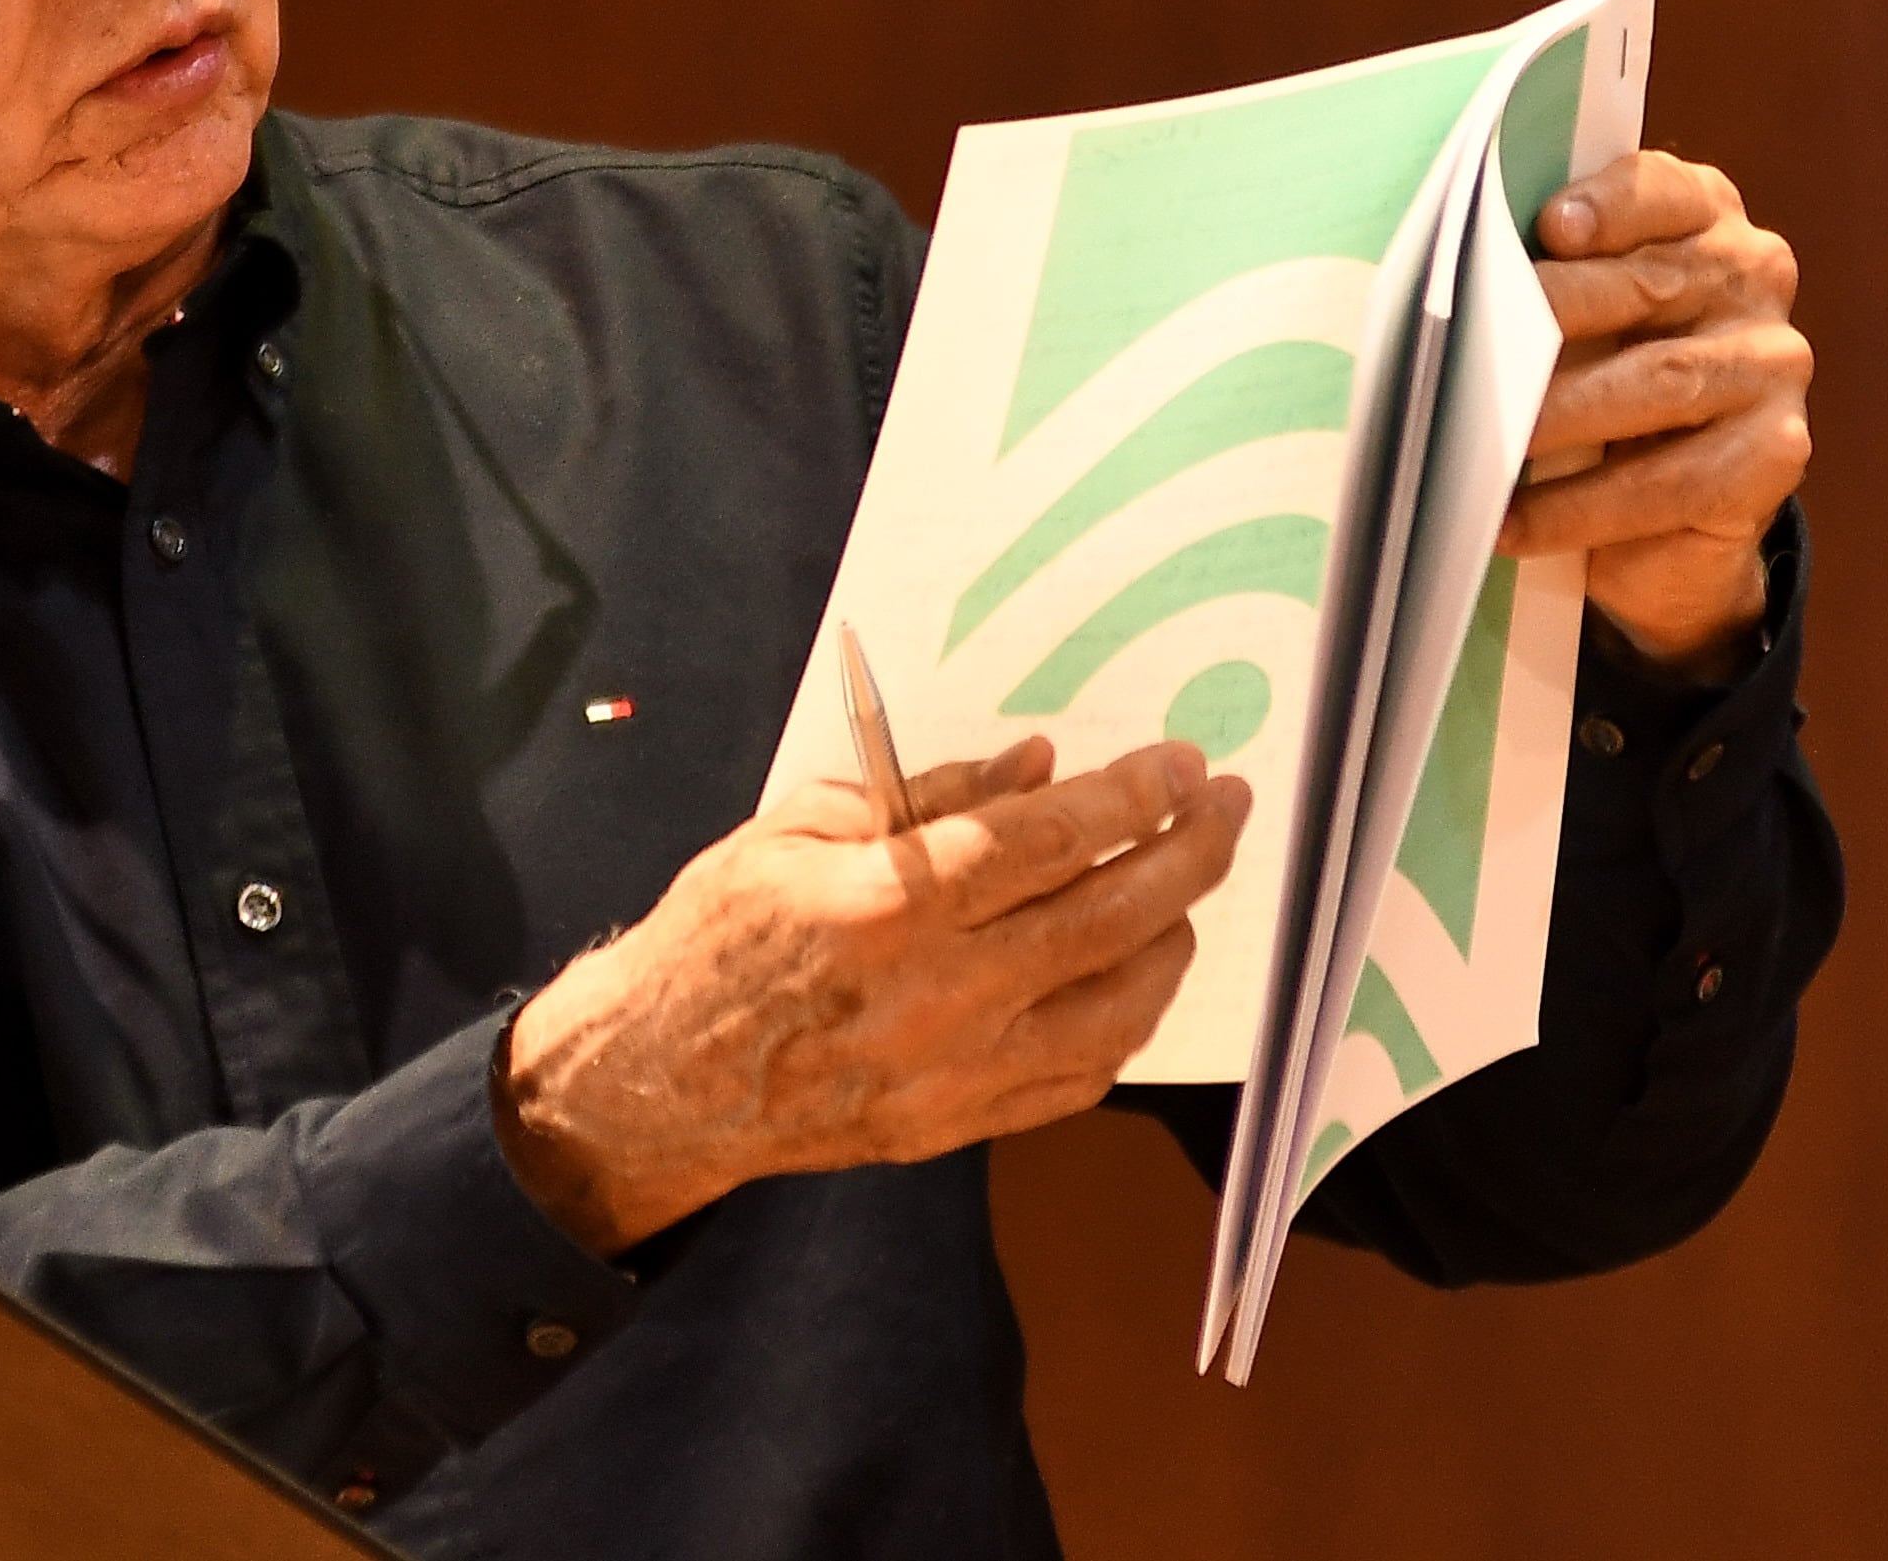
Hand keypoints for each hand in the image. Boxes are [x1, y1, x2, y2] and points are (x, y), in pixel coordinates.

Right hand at [491, 737, 1248, 1254]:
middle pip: (1112, 917)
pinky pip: (1084, 1076)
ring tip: (1182, 890)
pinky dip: (1127, 1020)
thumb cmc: (720, 933)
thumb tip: (1040, 767)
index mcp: (891, 904)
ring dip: (1172, 937)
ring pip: (1121, 1007)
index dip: (1133, 796)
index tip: (1182, 762)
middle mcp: (942, 994)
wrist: (663, 1078)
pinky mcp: (963, 1125)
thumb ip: (927, 796)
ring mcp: (961, 1072)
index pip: (1052, 840)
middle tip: (1224, 806)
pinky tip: (1132, 976)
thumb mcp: (796, 828)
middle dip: (1189, 852)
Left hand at [1502, 149, 1812, 677]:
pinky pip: (1673, 484)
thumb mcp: (1577, 308)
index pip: (1662, 190)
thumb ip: (1543, 275)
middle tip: (1467, 352)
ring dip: (1558, 421)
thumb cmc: (1598, 366)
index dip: (1609, 205)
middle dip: (1549, 318)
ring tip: (1475, 452)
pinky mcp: (1776, 455)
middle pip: (1648, 287)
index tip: (1549, 226)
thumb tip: (1455, 284)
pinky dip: (1582, 510)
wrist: (1674, 495)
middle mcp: (1752, 278)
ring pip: (1661, 386)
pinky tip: (1514, 524)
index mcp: (1702, 216)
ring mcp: (1773, 366)